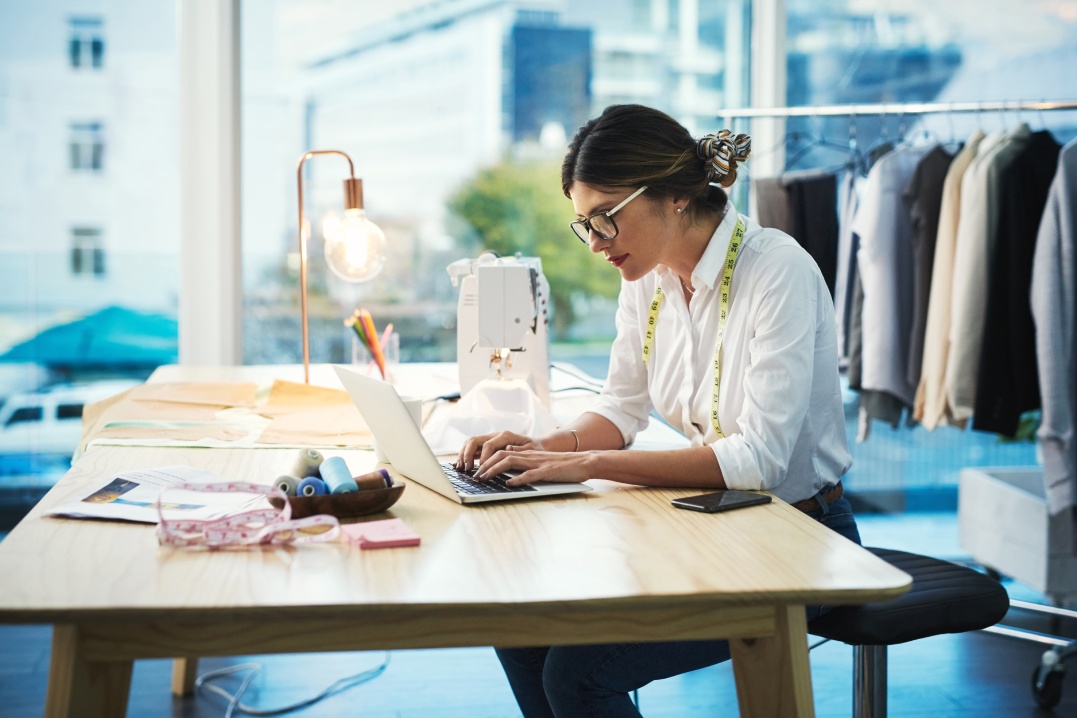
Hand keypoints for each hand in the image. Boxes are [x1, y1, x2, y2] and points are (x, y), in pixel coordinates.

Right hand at [455, 431, 538, 471]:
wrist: (537, 445)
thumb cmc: (535, 448)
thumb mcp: (532, 449)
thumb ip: (520, 450)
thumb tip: (508, 449)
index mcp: (506, 435)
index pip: (488, 444)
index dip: (483, 456)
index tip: (481, 468)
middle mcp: (495, 435)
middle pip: (474, 440)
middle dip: (467, 454)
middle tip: (466, 468)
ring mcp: (490, 440)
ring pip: (470, 443)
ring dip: (463, 455)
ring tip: (460, 468)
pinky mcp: (487, 446)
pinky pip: (472, 448)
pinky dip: (464, 456)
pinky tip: (460, 465)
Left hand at [475, 449, 590, 486]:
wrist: (583, 461)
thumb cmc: (562, 464)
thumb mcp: (540, 459)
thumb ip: (525, 457)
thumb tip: (508, 456)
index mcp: (527, 453)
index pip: (501, 452)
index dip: (486, 460)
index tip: (476, 469)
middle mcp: (530, 455)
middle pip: (501, 455)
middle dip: (485, 465)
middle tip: (475, 476)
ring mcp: (538, 462)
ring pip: (511, 462)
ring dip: (495, 470)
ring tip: (485, 478)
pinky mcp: (547, 471)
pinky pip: (530, 474)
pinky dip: (518, 479)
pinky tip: (509, 484)